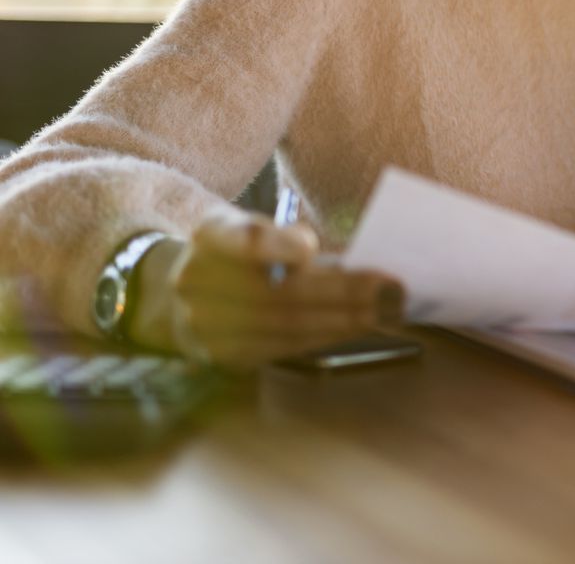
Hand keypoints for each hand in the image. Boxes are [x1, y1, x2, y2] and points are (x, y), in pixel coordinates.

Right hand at [130, 207, 404, 371]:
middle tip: (390, 289)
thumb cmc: (236, 253)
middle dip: (341, 293)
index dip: (274, 245)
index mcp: (210, 235)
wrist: (177, 295)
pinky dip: (325, 336)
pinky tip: (357, 325)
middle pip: (278, 293)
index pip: (240, 239)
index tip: (309, 247)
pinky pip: (283, 348)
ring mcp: (205, 325)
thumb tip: (324, 252)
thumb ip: (281, 234)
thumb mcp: (248, 225)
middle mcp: (198, 282)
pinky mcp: (223, 355)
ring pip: (285, 326)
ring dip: (342, 320)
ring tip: (385, 310)